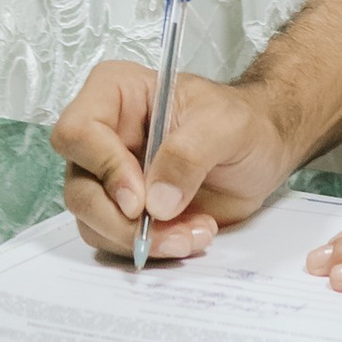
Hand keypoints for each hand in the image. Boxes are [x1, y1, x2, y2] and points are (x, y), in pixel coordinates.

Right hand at [51, 60, 296, 264]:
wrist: (263, 150)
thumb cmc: (244, 121)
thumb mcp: (226, 125)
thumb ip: (189, 153)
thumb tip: (155, 201)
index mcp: (116, 94)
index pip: (78, 132)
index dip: (104, 168)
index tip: (140, 199)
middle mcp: (103, 136)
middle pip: (80, 189)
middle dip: (122, 221)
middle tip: (170, 230)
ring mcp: (109, 178)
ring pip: (94, 222)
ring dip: (143, 239)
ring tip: (194, 231)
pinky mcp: (124, 212)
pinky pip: (117, 241)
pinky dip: (153, 247)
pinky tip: (191, 235)